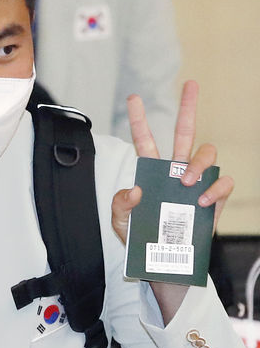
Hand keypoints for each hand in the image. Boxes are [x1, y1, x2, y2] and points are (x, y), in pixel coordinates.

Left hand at [110, 80, 233, 322]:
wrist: (164, 264)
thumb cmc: (141, 239)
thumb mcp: (122, 223)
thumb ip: (122, 206)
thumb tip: (135, 189)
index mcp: (151, 172)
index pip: (145, 140)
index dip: (140, 119)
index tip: (134, 97)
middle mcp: (175, 171)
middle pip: (184, 132)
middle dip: (188, 107)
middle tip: (191, 83)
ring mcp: (198, 183)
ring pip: (206, 153)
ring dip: (199, 163)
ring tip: (187, 183)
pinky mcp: (216, 199)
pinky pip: (224, 182)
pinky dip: (216, 188)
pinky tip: (202, 201)